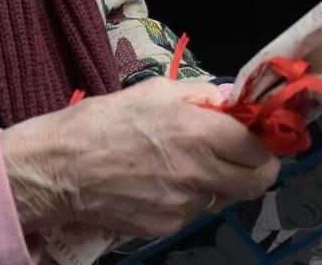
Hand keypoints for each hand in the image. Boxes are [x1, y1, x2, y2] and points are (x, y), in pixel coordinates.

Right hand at [3, 79, 281, 239]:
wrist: (56, 170)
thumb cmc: (102, 123)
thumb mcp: (156, 92)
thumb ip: (202, 95)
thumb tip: (230, 100)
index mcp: (200, 133)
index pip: (261, 151)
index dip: (265, 146)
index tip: (259, 139)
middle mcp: (198, 172)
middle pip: (255, 184)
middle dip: (255, 170)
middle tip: (240, 158)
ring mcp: (182, 205)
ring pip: (223, 198)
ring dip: (218, 184)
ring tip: (187, 166)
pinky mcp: (163, 227)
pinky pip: (192, 213)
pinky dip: (188, 200)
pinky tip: (163, 183)